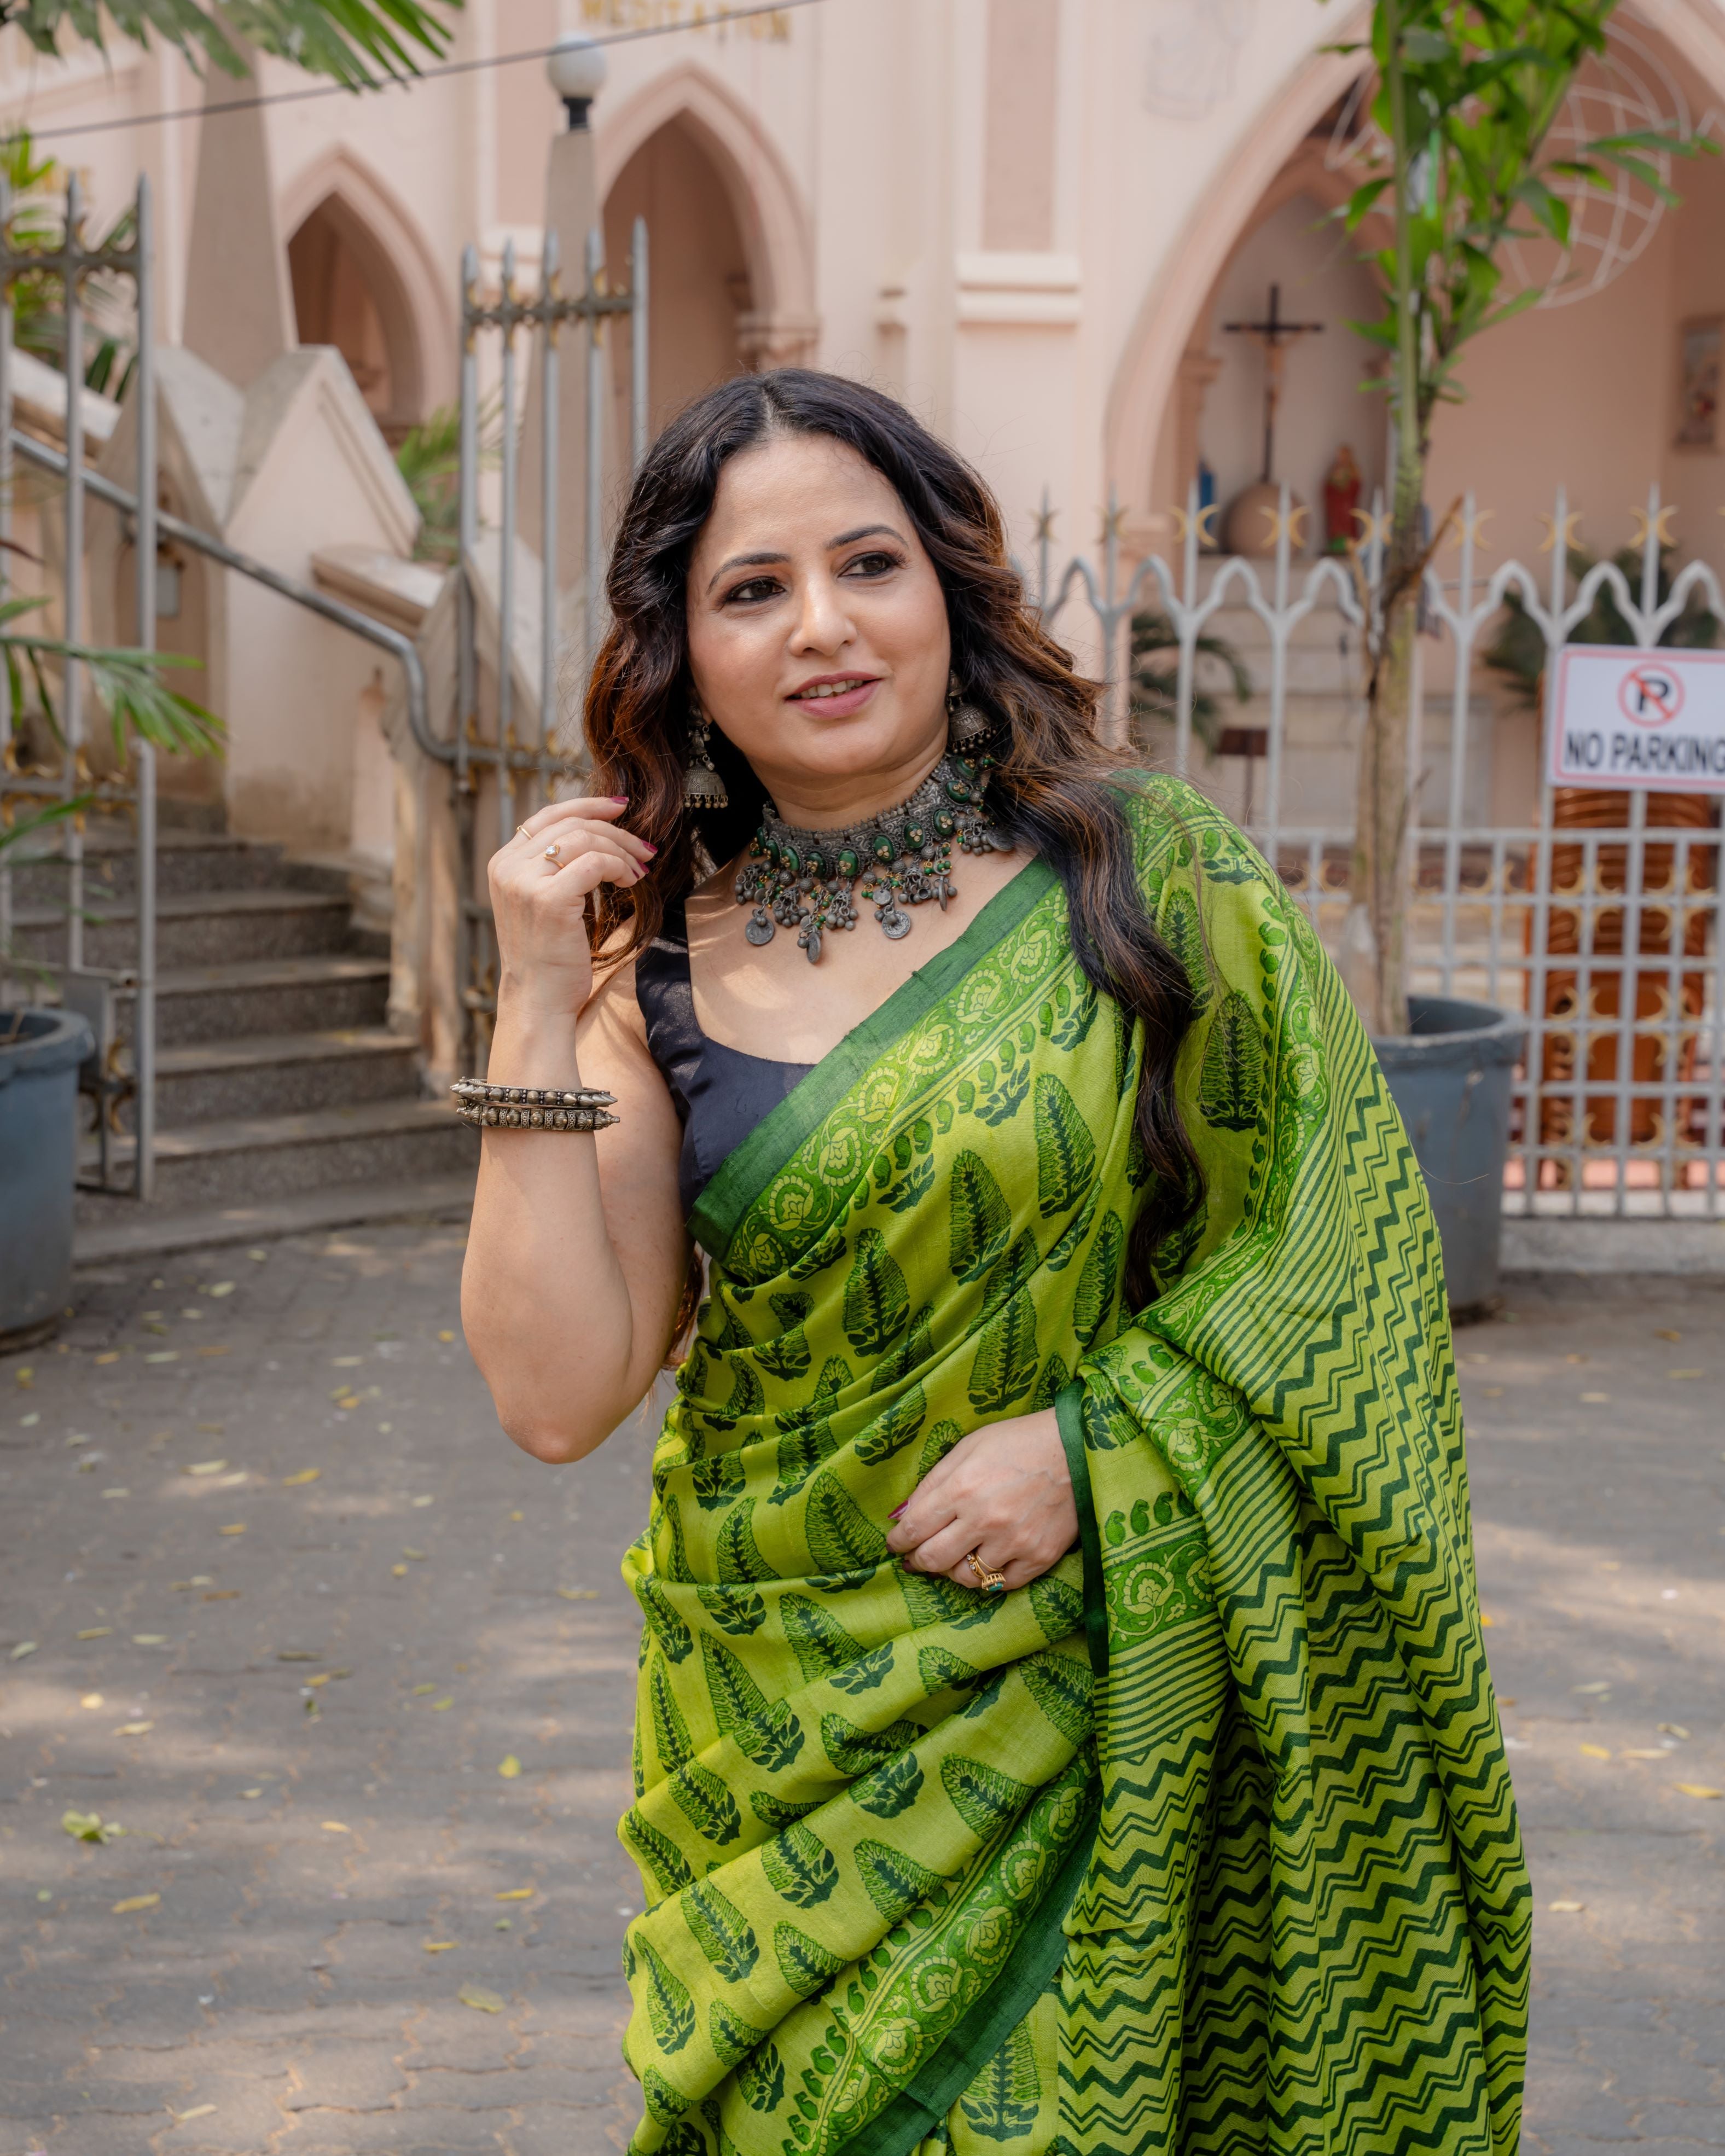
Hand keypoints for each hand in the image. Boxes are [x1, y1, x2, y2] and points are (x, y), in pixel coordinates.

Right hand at [489, 796, 655, 1018]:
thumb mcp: (543, 902)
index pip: (547, 815)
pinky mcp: (548, 899)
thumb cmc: (549, 957)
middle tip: (645, 848)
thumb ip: (554, 868)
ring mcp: (524, 881)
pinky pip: (594, 863)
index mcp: (503, 863)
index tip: (621, 807)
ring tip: (640, 871)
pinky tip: (630, 883)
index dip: (587, 805)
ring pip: (584, 838)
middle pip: (570, 823)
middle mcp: (508, 867)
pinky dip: (619, 867)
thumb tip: (597, 834)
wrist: (538, 999)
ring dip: (621, 850)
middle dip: (615, 831)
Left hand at [883, 1408, 1075, 1593]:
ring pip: (966, 1578)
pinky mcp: (1039, 1558)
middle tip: (917, 1558)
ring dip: (954, 1570)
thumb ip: (932, 1483)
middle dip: (918, 1562)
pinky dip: (989, 1578)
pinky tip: (988, 1561)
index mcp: (961, 1488)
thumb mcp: (967, 1448)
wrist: (1077, 1449)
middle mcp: (984, 1520)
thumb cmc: (1017, 1442)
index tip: (896, 1544)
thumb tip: (902, 1516)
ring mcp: (1014, 1543)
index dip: (897, 1542)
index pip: (913, 1529)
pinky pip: (1001, 1585)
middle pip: (933, 1560)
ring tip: (958, 1556)